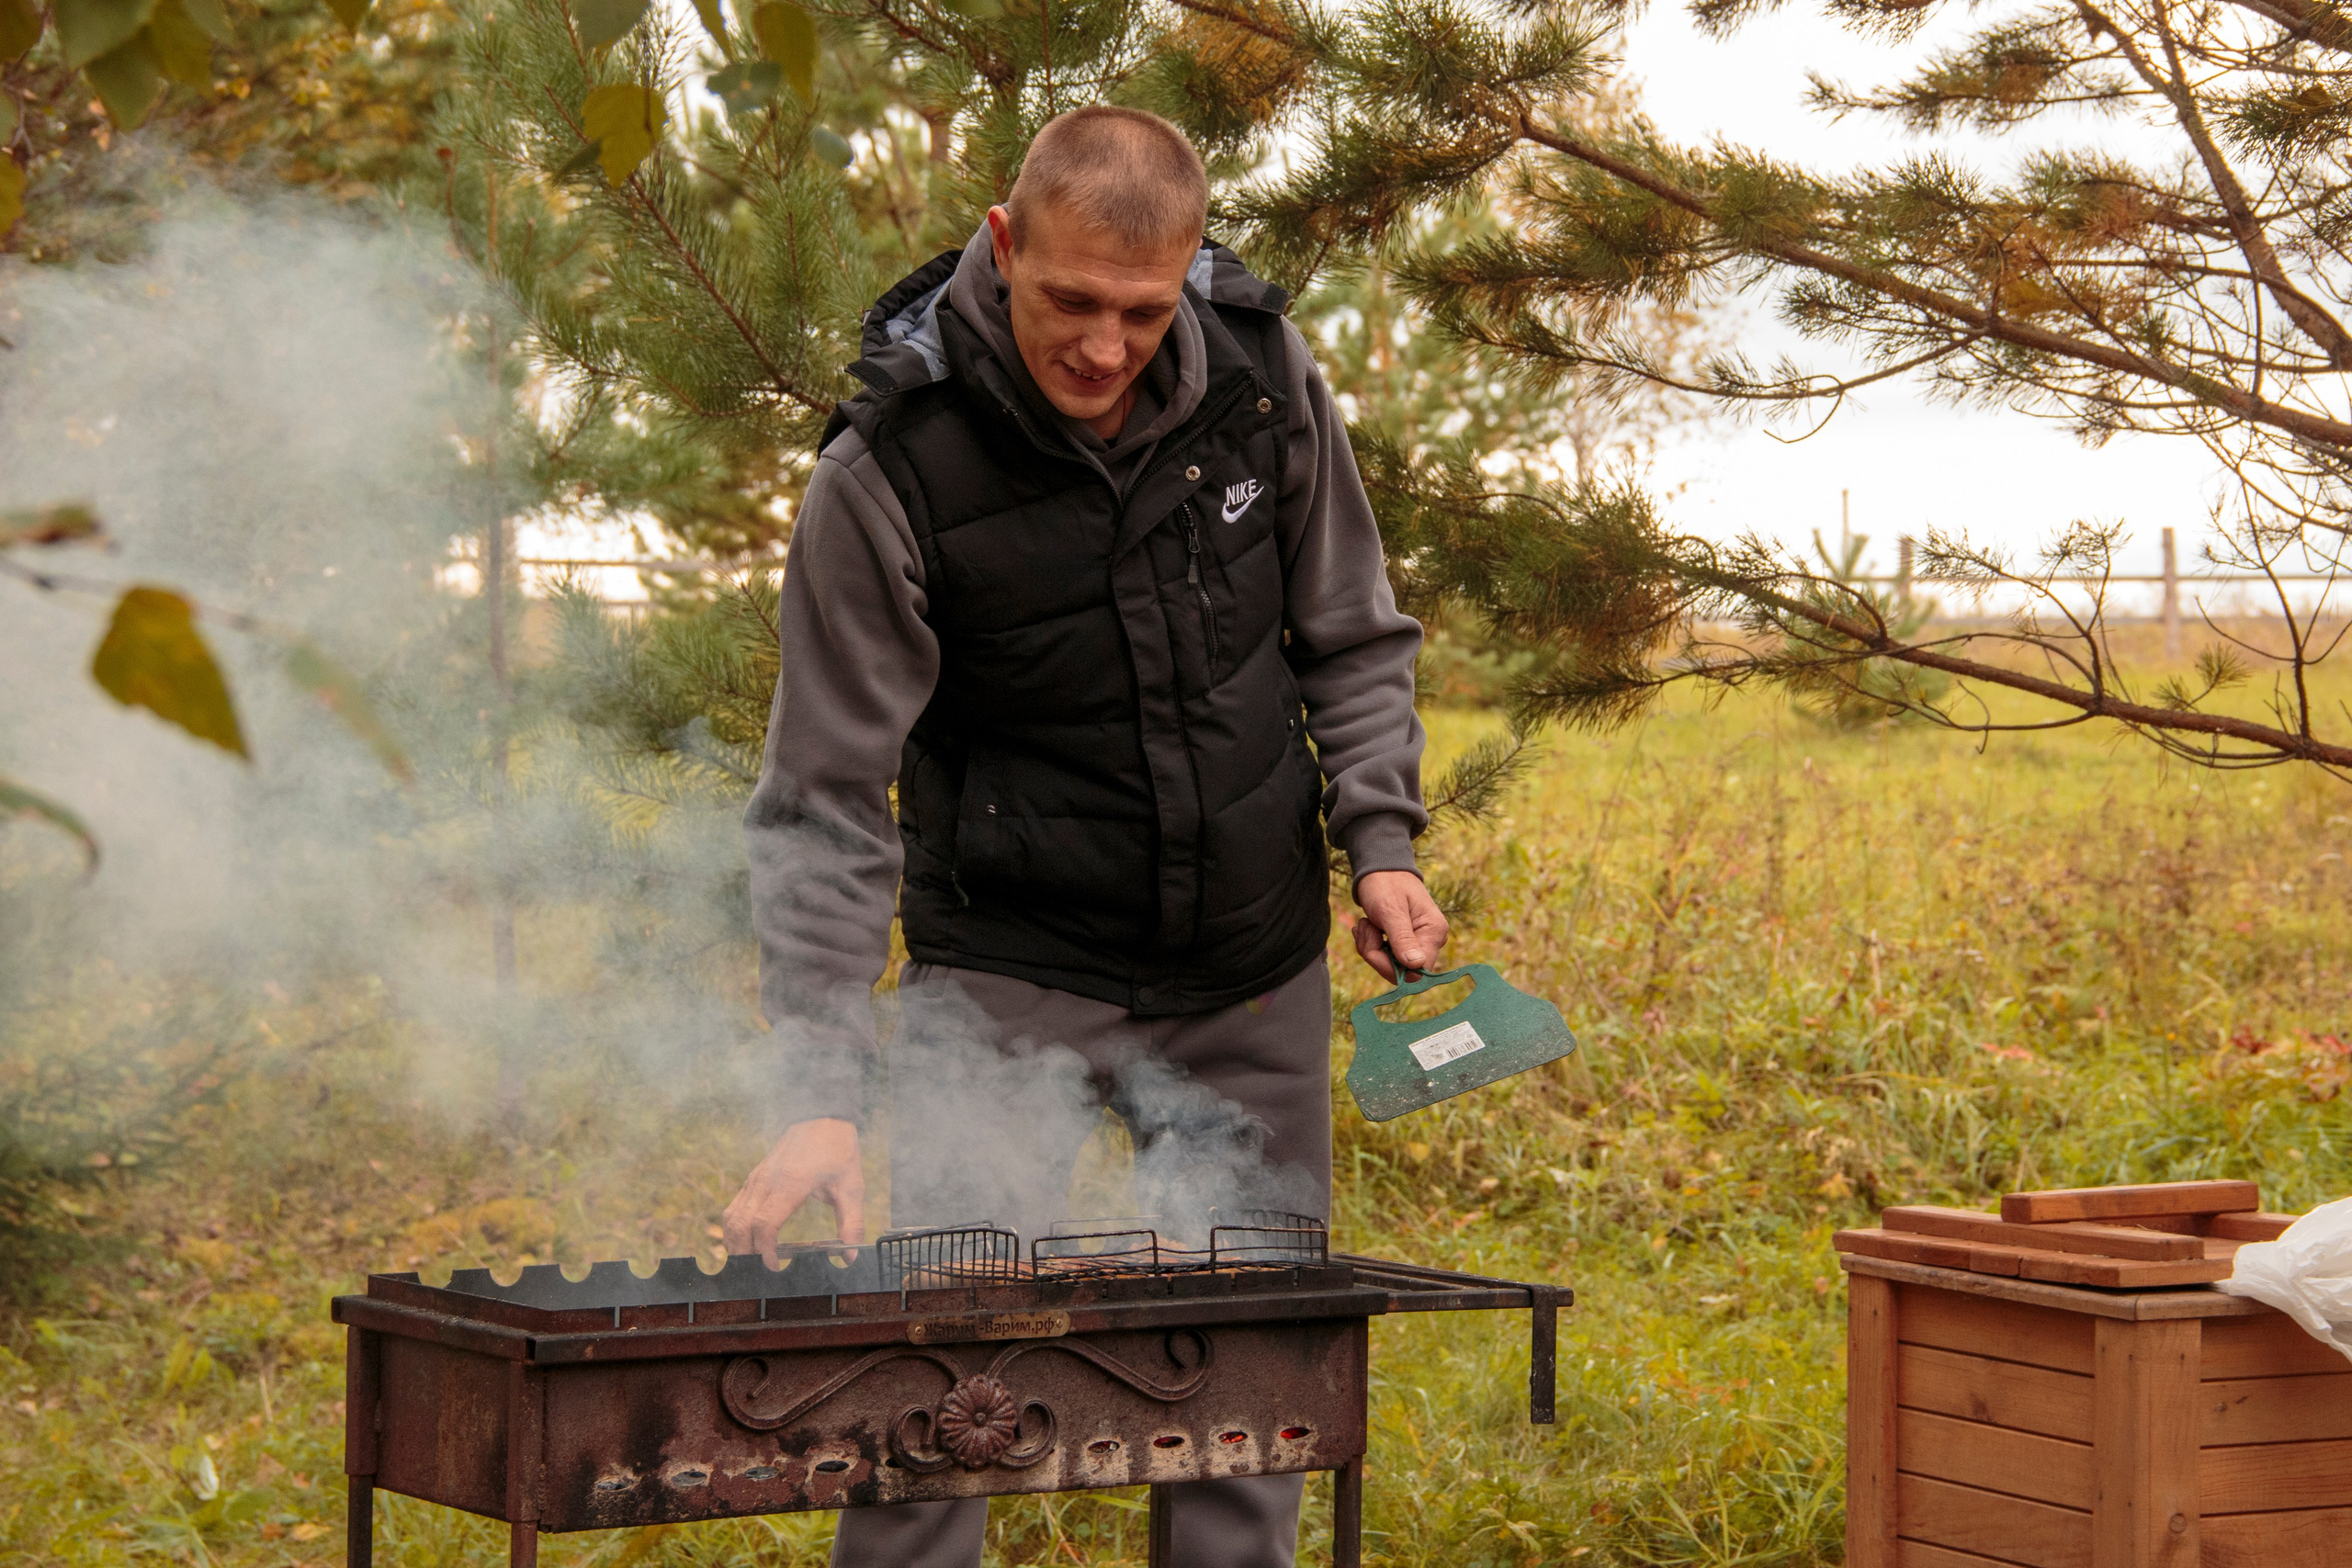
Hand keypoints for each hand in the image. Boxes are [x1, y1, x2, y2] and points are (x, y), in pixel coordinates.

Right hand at [721, 1118, 865, 1265]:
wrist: (822, 1118)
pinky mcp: (753, 1178)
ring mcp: (756, 1178)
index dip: (765, 1249)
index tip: (775, 1266)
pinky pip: (734, 1208)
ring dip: (736, 1243)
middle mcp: (766, 1180)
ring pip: (732, 1217)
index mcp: (791, 1182)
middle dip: (745, 1253)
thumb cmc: (838, 1150)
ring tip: (752, 1262)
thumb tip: (850, 1256)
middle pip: (740, 1224)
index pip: (764, 1222)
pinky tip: (748, 1243)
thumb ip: (851, 1222)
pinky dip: (735, 1229)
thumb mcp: (852, 1185)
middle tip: (760, 1271)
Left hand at [1351, 870, 1448, 981]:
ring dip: (1370, 947)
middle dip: (1375, 954)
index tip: (1373, 944)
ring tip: (1366, 923)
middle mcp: (1431, 941)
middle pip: (1401, 971)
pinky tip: (1367, 927)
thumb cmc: (1386, 884)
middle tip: (1365, 927)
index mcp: (1434, 932)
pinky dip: (1370, 944)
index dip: (1390, 966)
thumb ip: (1403, 938)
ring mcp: (1418, 942)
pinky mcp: (1405, 943)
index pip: (1416, 971)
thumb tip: (1416, 965)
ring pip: (1389, 965)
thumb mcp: (1390, 910)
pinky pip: (1385, 957)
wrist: (1380, 868)